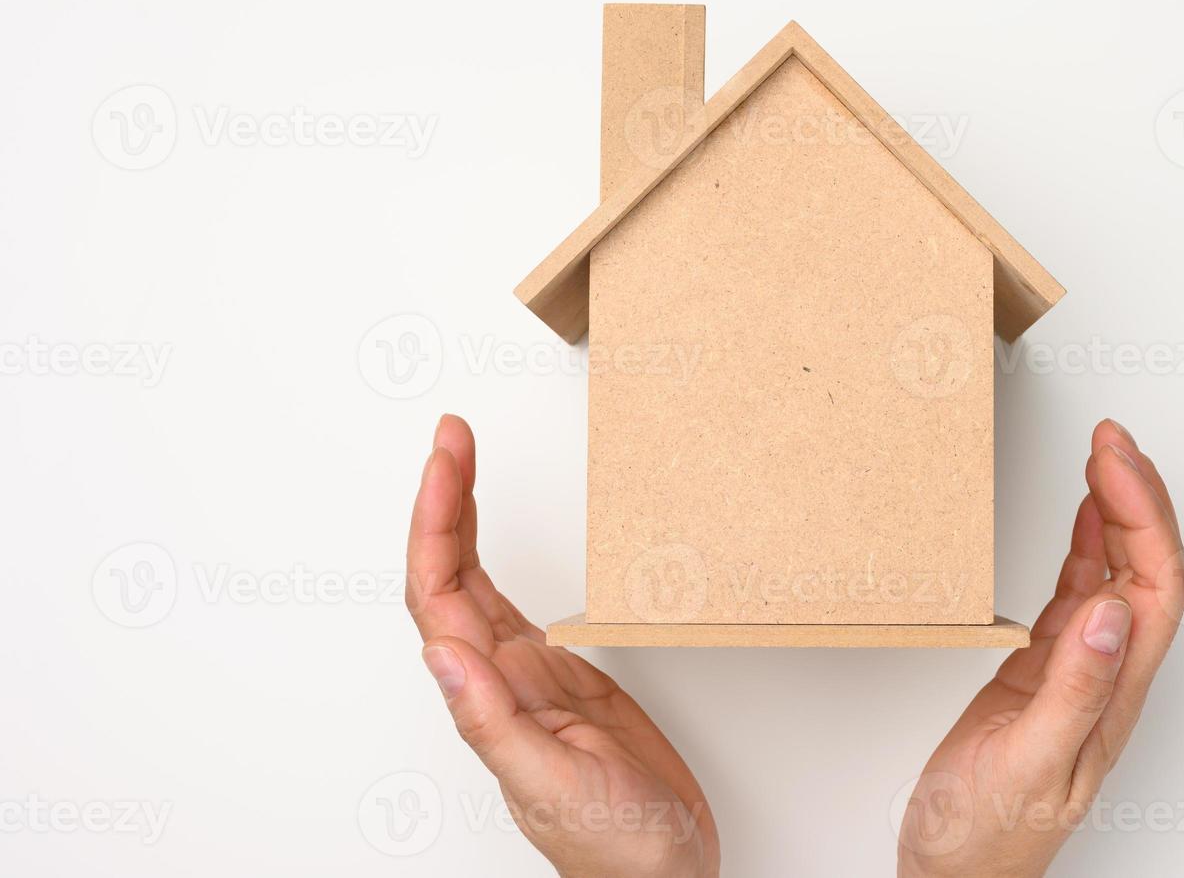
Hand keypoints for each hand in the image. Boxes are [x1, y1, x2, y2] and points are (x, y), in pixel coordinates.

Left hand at [405, 415, 718, 877]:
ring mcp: (528, 675)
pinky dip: (499, 557)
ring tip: (460, 459)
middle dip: (443, 498)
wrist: (664, 875)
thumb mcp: (553, 783)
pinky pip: (515, 602)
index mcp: (487, 697)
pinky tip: (493, 533)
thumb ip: (494, 723)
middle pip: (449, 572)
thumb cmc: (615, 847)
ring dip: (460, 519)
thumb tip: (443, 653)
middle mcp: (498, 678)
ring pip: (476, 581)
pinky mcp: (563, 676)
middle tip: (452, 434)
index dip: (434, 521)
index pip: (440, 593)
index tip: (445, 458)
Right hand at [897, 420, 1183, 877]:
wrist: (956, 873)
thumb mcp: (1030, 763)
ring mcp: (1078, 669)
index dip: (1143, 513)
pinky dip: (1084, 545)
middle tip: (1109, 436)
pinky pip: (1076, 592)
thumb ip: (1073, 689)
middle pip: (1148, 567)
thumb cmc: (987, 836)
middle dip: (1138, 493)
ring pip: (1118, 573)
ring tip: (1102, 454)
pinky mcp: (1043, 671)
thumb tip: (1112, 610)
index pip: (1154, 585)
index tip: (1111, 457)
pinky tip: (1081, 516)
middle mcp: (1108, 675)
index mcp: (1114, 693)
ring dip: (1117, 510)